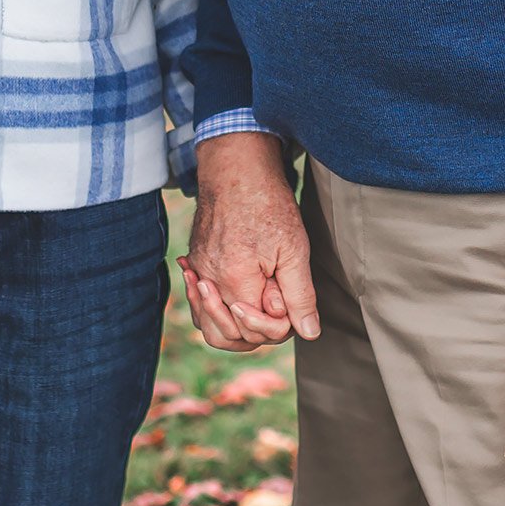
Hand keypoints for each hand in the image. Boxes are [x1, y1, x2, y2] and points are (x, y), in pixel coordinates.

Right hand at [180, 131, 317, 351]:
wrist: (236, 170)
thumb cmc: (268, 204)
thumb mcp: (294, 249)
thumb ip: (300, 295)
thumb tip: (309, 331)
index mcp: (234, 280)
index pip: (256, 330)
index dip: (279, 323)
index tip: (288, 296)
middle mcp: (209, 280)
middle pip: (227, 335)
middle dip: (255, 330)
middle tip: (275, 302)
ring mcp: (198, 271)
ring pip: (209, 323)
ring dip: (234, 323)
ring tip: (257, 305)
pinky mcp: (195, 262)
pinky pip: (202, 301)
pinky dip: (217, 307)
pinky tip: (235, 296)